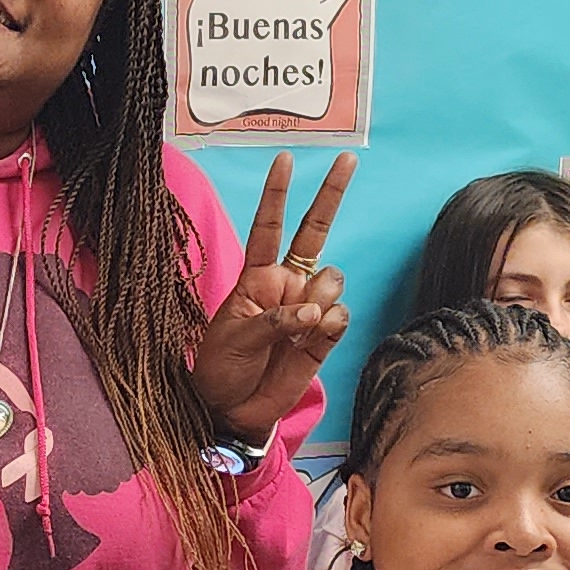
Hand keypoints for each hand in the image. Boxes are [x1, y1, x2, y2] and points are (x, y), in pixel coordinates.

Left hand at [190, 154, 355, 440]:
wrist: (232, 411)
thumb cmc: (222, 368)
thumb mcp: (235, 337)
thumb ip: (276, 319)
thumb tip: (317, 312)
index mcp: (256, 277)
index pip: (269, 227)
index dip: (277, 194)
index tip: (286, 159)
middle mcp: (286, 285)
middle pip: (314, 233)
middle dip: (330, 195)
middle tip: (347, 159)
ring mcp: (308, 309)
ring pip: (333, 279)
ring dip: (320, 296)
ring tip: (300, 325)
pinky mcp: (324, 337)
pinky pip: (340, 316)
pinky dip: (331, 323)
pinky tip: (316, 335)